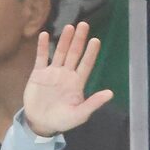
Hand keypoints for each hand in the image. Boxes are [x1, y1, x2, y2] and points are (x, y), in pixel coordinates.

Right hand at [23, 23, 115, 137]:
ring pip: (59, 52)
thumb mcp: (80, 114)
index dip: (91, 53)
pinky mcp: (39, 73)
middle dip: (79, 40)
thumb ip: (93, 103)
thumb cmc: (63, 121)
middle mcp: (66, 74)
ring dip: (64, 40)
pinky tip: (44, 35)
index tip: (96, 40)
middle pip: (74, 54)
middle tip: (84, 25)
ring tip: (70, 27)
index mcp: (77, 83)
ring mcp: (52, 72)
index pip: (86, 65)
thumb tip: (110, 93)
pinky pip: (41, 57)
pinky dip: (42, 47)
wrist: (41, 124)